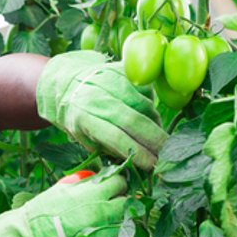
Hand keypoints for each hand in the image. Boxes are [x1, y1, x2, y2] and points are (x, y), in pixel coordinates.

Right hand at [0, 172, 128, 236]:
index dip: (117, 184)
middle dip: (121, 204)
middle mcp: (101, 213)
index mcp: (92, 194)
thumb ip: (81, 186)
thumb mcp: (59, 192)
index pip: (119, 182)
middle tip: (112, 206)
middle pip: (126, 204)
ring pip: (123, 226)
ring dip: (116, 223)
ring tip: (103, 225)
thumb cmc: (39, 215)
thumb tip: (94, 181)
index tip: (113, 188)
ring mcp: (101, 234)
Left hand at [37, 52, 166, 169]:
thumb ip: (108, 151)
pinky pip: (146, 92)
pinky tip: (148, 117)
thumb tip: (137, 166)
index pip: (116, 138)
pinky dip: (152, 107)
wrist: (68, 82)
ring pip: (145, 106)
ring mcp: (110, 80)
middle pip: (134, 121)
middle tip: (168, 153)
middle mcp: (97, 97)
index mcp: (84, 118)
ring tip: (158, 137)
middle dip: (155, 140)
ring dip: (156, 125)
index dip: (137, 152)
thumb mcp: (84, 139)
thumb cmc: (79, 118)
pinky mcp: (122, 70)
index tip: (153, 165)